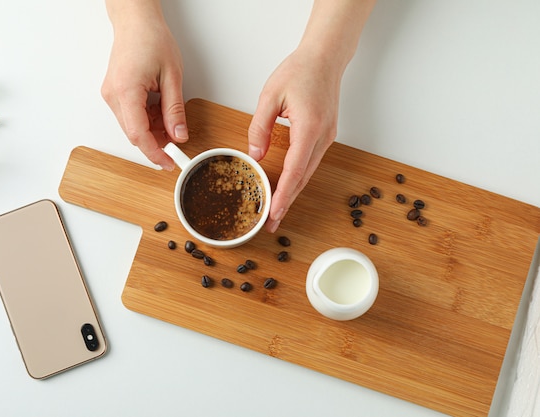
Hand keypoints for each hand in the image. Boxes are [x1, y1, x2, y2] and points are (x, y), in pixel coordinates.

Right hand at [101, 2, 187, 169]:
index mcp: (126, 91)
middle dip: (156, 142)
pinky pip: (130, 115)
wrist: (135, 21)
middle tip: (177, 145)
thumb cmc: (151, 39)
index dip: (155, 153)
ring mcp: (111, 94)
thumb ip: (174, 110)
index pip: (138, 135)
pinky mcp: (114, 93)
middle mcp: (113, 95)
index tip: (169, 162)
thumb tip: (178, 135)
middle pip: (134, 133)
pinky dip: (147, 119)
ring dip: (153, 130)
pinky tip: (160, 112)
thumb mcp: (172, 77)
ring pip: (132, 126)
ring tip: (171, 121)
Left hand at [248, 46, 341, 232]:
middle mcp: (322, 137)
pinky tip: (286, 186)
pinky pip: (309, 162)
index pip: (294, 170)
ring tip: (276, 210)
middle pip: (303, 178)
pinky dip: (297, 178)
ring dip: (292, 192)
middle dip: (286, 202)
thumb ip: (260, 128)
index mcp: (309, 128)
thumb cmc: (300, 70)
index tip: (274, 213)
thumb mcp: (270, 96)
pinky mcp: (324, 135)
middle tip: (272, 224)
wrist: (325, 58)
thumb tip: (254, 155)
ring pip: (307, 173)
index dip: (283, 194)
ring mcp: (327, 137)